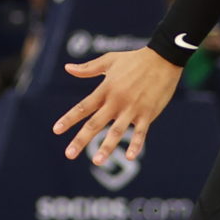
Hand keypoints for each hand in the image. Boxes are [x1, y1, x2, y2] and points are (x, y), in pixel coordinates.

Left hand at [53, 48, 181, 164]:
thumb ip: (88, 68)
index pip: (83, 107)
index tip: (56, 130)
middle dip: (81, 140)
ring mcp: (132, 108)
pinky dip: (136, 144)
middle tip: (69, 154)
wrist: (163, 58)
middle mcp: (116, 101)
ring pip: (117, 131)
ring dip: (107, 147)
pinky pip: (141, 132)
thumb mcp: (109, 60)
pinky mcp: (148, 113)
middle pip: (95, 123)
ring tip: (97, 161)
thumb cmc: (135, 59)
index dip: (69, 119)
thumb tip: (67, 68)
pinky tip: (130, 157)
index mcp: (105, 89)